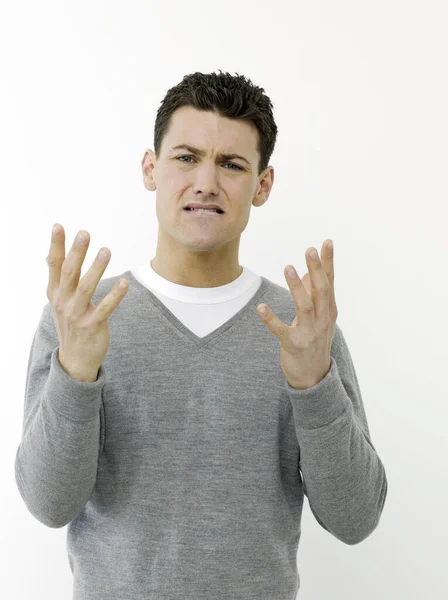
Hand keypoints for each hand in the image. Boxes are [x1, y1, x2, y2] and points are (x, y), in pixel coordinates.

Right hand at [46, 224, 128, 381]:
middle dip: (76, 252)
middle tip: (84, 233)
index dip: (56, 246)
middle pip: (69, 273)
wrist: (75, 360)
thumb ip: (57, 279)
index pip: (54, 265)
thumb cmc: (70, 324)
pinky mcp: (92, 326)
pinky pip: (105, 308)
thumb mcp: (58, 301)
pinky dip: (115, 295)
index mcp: (55, 293)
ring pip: (86, 288)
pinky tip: (124, 282)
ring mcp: (76, 315)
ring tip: (106, 251)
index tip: (59, 226)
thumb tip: (49, 255)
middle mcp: (63, 302)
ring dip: (96, 269)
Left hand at [257, 240, 337, 389]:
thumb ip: (313, 295)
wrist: (314, 377)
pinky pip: (281, 330)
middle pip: (322, 290)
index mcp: (330, 310)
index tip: (326, 242)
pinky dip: (271, 319)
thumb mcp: (319, 318)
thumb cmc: (315, 341)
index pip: (330, 282)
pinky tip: (261, 308)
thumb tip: (305, 273)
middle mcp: (323, 320)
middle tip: (310, 249)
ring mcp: (310, 333)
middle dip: (317, 269)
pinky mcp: (294, 345)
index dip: (328, 262)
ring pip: (305, 307)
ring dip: (296, 288)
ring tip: (288, 268)